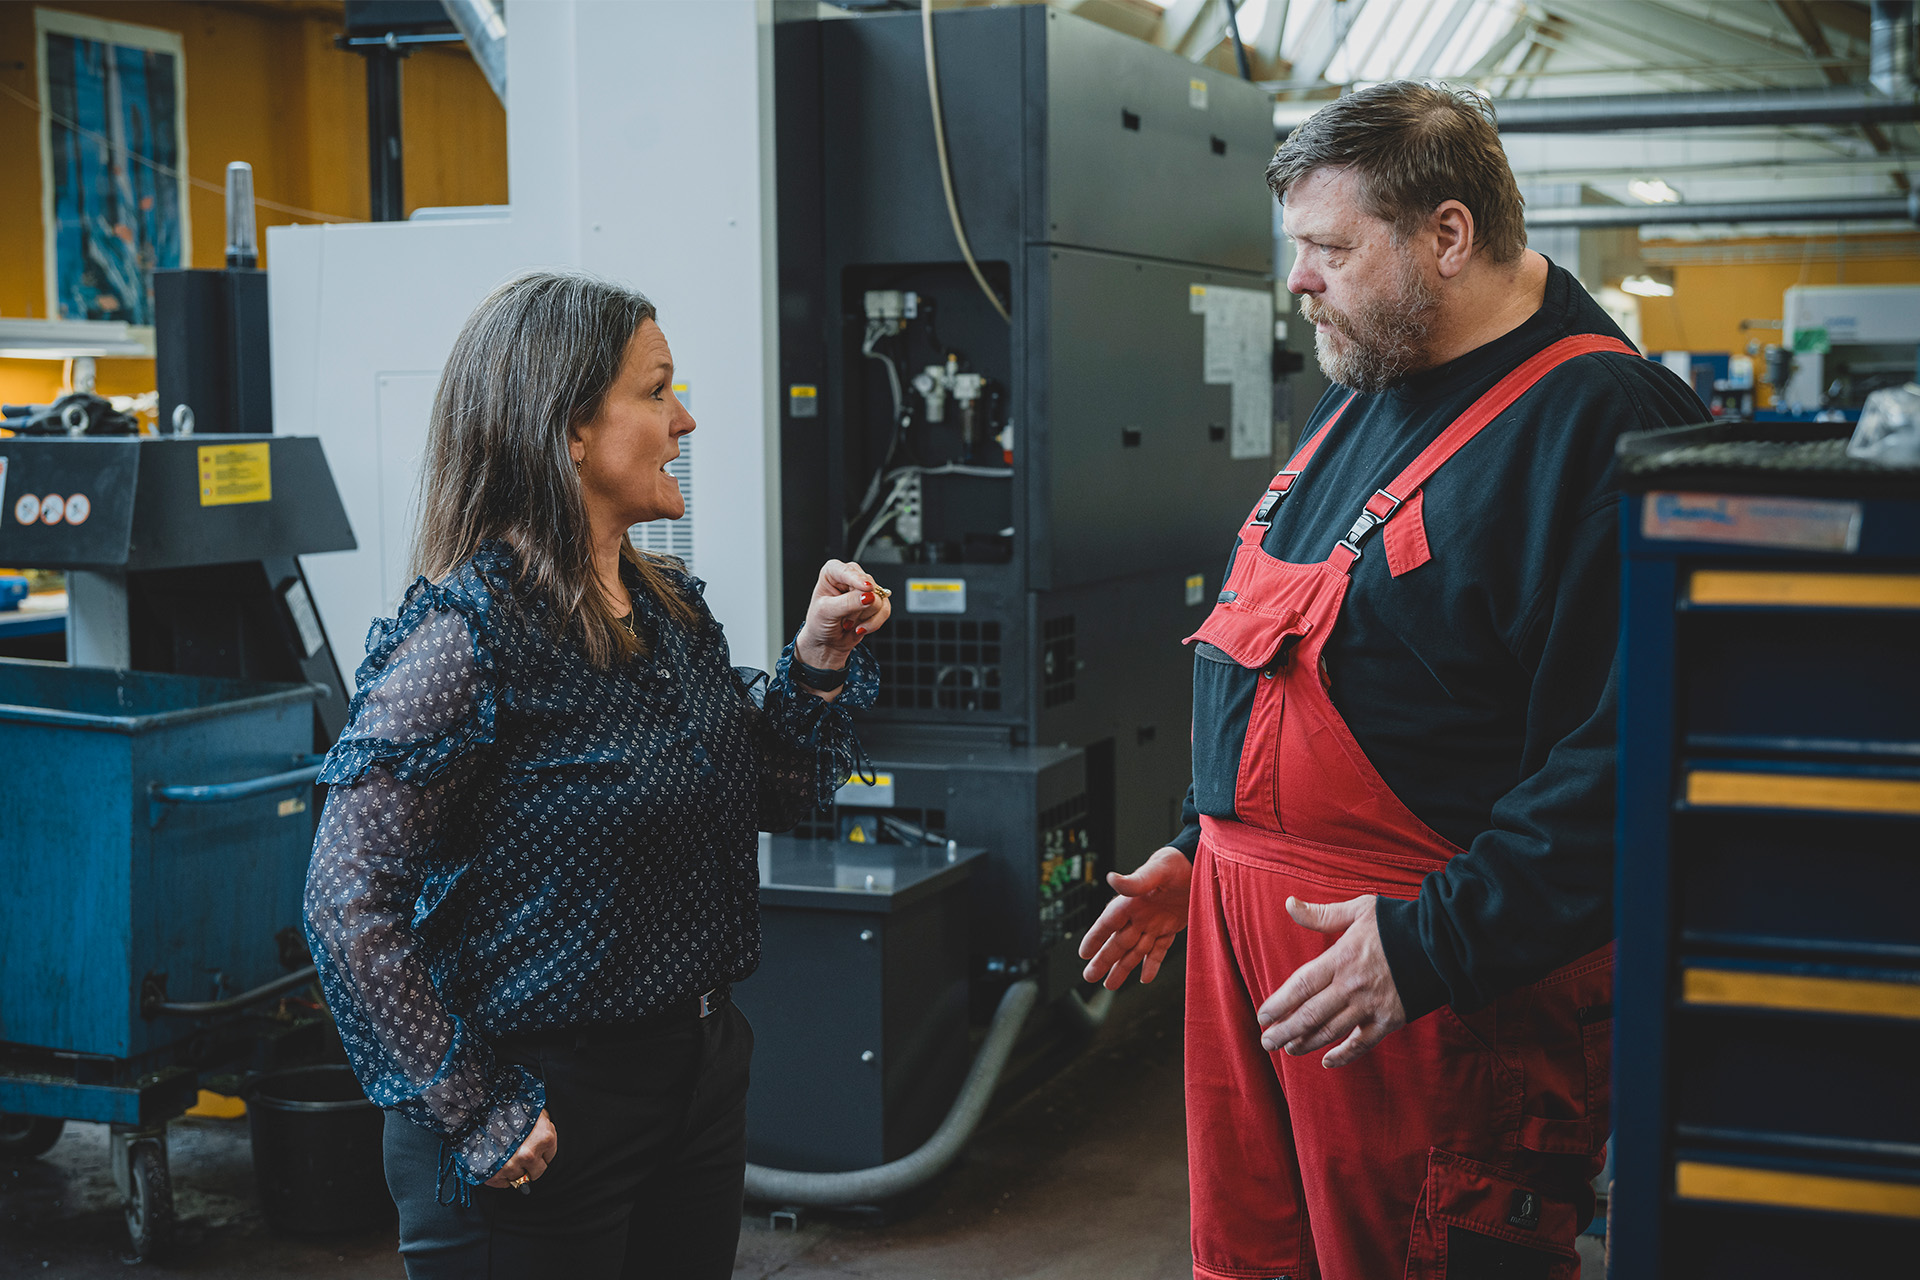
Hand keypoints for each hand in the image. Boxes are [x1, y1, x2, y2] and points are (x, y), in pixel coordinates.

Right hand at [484, 1109, 556, 1189]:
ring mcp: (511, 1165)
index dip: (540, 1153)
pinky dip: (500, 1176)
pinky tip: (497, 1160)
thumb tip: (545, 1139)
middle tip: (519, 1151)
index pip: (549, 1158)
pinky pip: (503, 1184)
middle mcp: (529, 1154)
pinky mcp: (494, 1174)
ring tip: (506, 1152)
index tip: (533, 1147)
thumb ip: (543, 1126)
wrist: (478, 1108)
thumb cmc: (508, 1107)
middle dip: (530, 1165)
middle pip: (537, 1173)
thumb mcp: (534, 1111)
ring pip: (520, 1179)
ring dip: (514, 1169)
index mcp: (544, 1138)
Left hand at [795, 559, 890, 686]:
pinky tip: (861, 627)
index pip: (847, 570)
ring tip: (848, 622)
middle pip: (868, 586)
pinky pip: (885, 610)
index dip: (857, 578)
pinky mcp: (877, 602)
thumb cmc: (820, 623)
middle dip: (857, 608)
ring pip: (878, 599)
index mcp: (833, 571)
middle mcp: (850, 577)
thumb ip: (848, 603)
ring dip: (864, 617)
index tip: (866, 587)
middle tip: (843, 618)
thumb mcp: (827, 612)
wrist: (827, 642)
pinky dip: (874, 623)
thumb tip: (869, 596)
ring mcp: (865, 590)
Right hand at [1077, 847, 1191, 989]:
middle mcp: (1140, 914)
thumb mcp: (1158, 869)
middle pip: (1118, 942)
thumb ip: (1136, 880)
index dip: (1095, 938)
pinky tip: (1145, 978)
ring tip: (1109, 985)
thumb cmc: (1179, 862)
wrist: (1203, 862)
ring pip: (1135, 950)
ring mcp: (1155, 922)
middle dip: (1104, 960)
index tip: (1083, 953)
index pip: (1108, 923)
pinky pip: (1159, 949)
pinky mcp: (1171, 926)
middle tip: (1089, 977)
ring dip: (1123, 967)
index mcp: (1132, 901)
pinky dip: (1152, 964)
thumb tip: (1111, 878)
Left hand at [1256, 895, 1405, 1068]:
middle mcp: (1352, 986)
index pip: (1301, 986)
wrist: (1444, 943)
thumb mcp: (1359, 910)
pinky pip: (1362, 1044)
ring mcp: (1372, 1006)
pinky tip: (1327, 1061)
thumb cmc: (1397, 923)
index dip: (1278, 1004)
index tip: (1261, 1017)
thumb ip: (1322, 914)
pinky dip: (1344, 1055)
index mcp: (1341, 959)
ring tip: (1288, 1050)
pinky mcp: (1391, 1020)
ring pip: (1331, 1032)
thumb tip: (1290, 904)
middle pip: (1310, 1015)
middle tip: (1266, 1043)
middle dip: (1285, 1031)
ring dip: (1306, 1043)